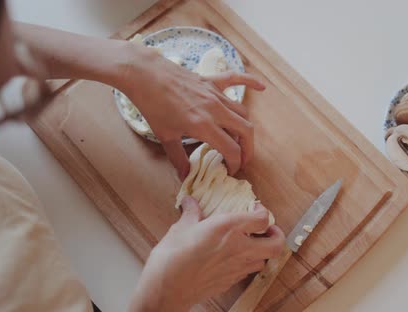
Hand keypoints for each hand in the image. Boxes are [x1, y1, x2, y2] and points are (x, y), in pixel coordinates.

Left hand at [118, 45, 265, 178]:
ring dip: (245, 128)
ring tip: (239, 139)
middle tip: (242, 159)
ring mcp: (215, 94)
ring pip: (242, 112)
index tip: (230, 170)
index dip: (235, 163)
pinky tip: (262, 87)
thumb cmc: (153, 106)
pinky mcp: (211, 81)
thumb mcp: (165, 136)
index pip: (231, 150)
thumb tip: (185, 176)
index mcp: (204, 126)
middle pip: (246, 131)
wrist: (145, 75)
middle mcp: (215, 110)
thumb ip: (178, 158)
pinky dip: (250, 82)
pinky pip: (236, 79)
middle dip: (248, 149)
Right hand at [129, 196, 284, 311]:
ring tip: (251, 245)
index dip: (263, 212)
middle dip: (276, 236)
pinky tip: (233, 259)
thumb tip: (189, 202)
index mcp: (229, 228)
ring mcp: (236, 268)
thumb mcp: (181, 227)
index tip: (256, 209)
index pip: (262, 218)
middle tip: (268, 230)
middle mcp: (239, 248)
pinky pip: (248, 272)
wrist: (167, 290)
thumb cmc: (172, 257)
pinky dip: (247, 264)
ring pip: (264, 260)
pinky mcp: (230, 282)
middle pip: (276, 245)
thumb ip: (191, 213)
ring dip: (262, 252)